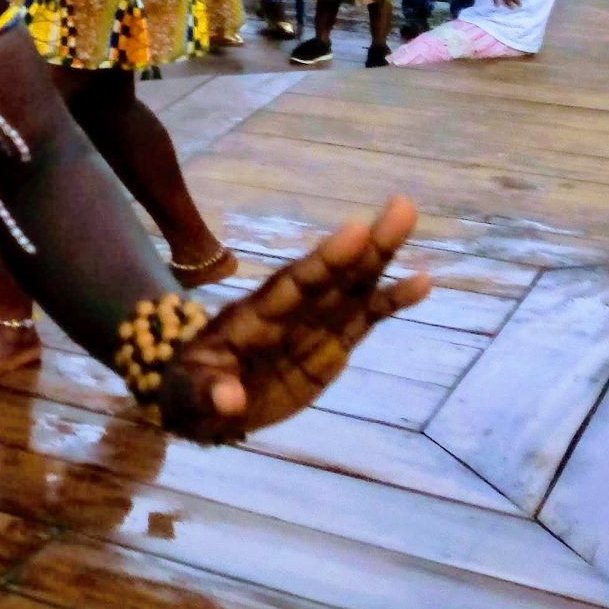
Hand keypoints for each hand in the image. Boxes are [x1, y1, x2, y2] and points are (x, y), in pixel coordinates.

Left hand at [154, 198, 423, 442]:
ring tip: (408, 219)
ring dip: (381, 258)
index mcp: (252, 319)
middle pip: (330, 276)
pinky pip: (364, 320)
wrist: (201, 400)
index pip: (291, 287)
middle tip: (402, 207)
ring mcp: (311, 326)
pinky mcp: (330, 346)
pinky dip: (390, 302)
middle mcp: (288, 313)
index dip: (323, 263)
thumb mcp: (187, 394)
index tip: (354, 232)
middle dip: (364, 247)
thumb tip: (230, 401)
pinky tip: (422, 281)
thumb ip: (207, 393)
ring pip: (352, 287)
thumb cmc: (188, 389)